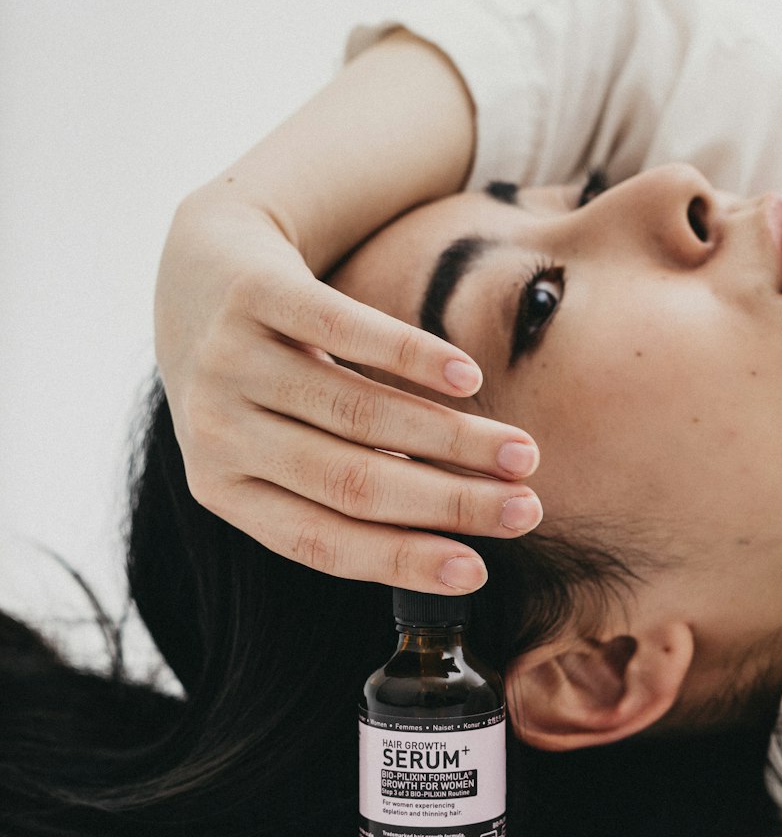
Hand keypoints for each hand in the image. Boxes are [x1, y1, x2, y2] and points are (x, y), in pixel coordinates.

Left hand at [153, 194, 541, 592]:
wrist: (200, 264)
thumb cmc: (260, 377)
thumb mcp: (274, 443)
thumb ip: (338, 487)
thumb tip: (452, 541)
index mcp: (221, 488)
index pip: (319, 541)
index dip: (402, 560)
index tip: (476, 572)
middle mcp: (217, 430)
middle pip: (352, 481)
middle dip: (450, 503)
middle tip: (525, 511)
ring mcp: (230, 360)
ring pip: (359, 412)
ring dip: (453, 439)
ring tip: (521, 452)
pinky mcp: (253, 293)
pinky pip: (344, 328)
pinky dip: (413, 356)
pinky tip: (468, 379)